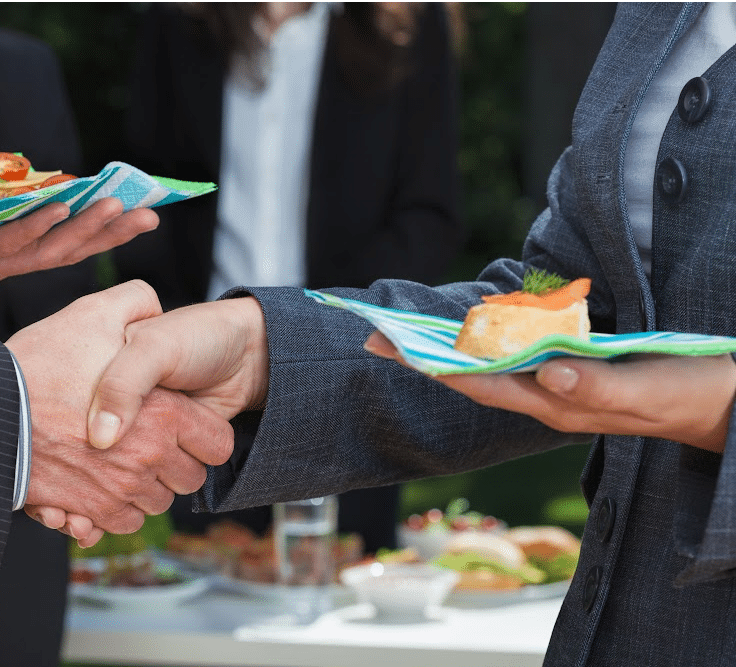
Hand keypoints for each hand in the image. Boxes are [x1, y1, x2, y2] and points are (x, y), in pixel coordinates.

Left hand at [0, 197, 157, 284]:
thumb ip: (5, 207)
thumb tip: (46, 184)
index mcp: (10, 257)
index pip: (69, 246)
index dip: (108, 235)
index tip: (144, 215)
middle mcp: (4, 266)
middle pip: (68, 252)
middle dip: (111, 234)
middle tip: (149, 215)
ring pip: (46, 251)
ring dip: (84, 229)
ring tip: (116, 207)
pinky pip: (6, 242)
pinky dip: (36, 225)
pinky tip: (60, 206)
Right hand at [4, 281, 233, 537]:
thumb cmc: (40, 362)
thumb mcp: (94, 314)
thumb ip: (135, 303)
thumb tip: (154, 308)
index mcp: (163, 414)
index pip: (216, 443)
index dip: (203, 432)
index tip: (182, 420)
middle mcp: (147, 457)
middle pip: (190, 478)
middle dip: (176, 462)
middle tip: (149, 437)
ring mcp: (119, 490)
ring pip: (157, 502)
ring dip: (146, 486)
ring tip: (122, 458)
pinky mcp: (91, 512)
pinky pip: (125, 521)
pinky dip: (117, 508)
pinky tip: (103, 482)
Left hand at [365, 331, 735, 452]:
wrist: (724, 406)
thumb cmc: (689, 396)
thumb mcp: (648, 391)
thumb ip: (598, 387)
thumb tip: (546, 373)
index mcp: (558, 405)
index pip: (480, 384)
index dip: (433, 366)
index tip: (391, 349)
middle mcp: (550, 398)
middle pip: (473, 375)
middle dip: (425, 357)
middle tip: (375, 336)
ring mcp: (561, 387)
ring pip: (492, 366)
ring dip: (450, 348)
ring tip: (409, 332)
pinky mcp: (577, 372)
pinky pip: (519, 355)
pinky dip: (490, 338)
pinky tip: (476, 326)